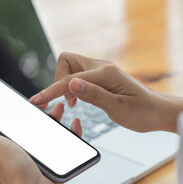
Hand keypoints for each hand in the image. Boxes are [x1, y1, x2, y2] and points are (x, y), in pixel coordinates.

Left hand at [0, 103, 79, 183]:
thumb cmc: (13, 172)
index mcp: (4, 144)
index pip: (9, 122)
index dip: (15, 109)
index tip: (24, 98)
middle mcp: (19, 149)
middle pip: (30, 125)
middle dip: (39, 111)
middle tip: (47, 100)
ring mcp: (37, 156)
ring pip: (48, 132)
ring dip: (55, 118)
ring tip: (61, 107)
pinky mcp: (52, 162)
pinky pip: (63, 143)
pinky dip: (70, 133)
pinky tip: (74, 125)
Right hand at [30, 52, 181, 132]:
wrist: (157, 112)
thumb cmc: (142, 112)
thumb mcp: (118, 107)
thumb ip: (93, 95)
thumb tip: (71, 84)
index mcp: (105, 73)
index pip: (69, 79)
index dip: (51, 90)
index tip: (36, 101)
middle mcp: (101, 67)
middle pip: (66, 61)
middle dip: (57, 81)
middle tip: (65, 103)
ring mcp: (100, 71)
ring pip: (70, 68)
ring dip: (64, 84)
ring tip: (72, 104)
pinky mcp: (99, 77)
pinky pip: (77, 75)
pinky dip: (71, 87)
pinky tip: (77, 100)